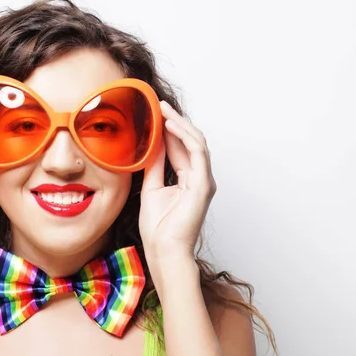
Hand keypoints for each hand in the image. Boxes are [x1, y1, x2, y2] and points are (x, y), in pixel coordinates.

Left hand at [139, 101, 216, 260]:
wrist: (164, 250)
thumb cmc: (158, 228)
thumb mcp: (151, 189)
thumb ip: (154, 166)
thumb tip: (151, 145)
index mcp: (187, 180)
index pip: (179, 148)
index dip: (168, 130)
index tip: (154, 114)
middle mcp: (199, 178)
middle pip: (190, 142)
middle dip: (175, 122)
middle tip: (159, 105)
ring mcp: (204, 180)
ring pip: (196, 142)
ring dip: (179, 124)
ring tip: (163, 110)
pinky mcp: (203, 184)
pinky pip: (197, 152)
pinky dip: (184, 137)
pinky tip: (169, 126)